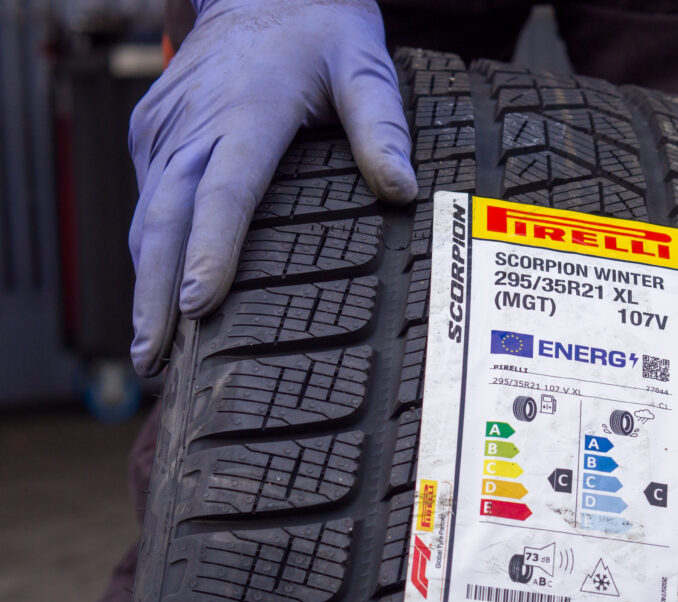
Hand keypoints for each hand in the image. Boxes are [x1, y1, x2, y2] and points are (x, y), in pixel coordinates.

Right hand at [128, 0, 415, 375]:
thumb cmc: (321, 32)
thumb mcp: (364, 67)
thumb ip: (382, 127)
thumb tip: (400, 191)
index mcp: (248, 111)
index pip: (226, 192)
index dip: (209, 250)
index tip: (195, 305)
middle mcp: (196, 123)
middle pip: (164, 218)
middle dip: (154, 294)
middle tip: (153, 358)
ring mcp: (166, 127)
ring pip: (145, 216)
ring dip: (142, 282)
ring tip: (149, 350)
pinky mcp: (153, 131)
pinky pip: (145, 199)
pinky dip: (147, 250)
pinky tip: (156, 298)